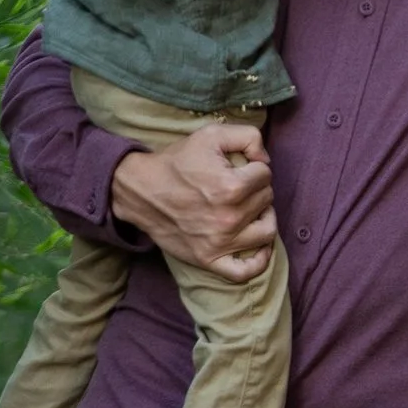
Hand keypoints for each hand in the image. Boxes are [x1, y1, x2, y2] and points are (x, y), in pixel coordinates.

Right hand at [112, 119, 276, 279]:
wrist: (141, 190)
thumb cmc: (176, 162)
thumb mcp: (210, 134)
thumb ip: (248, 136)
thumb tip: (266, 160)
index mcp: (232, 186)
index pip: (266, 175)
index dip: (254, 168)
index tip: (239, 168)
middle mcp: (229, 217)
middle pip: (267, 201)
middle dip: (256, 189)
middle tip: (239, 186)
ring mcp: (220, 242)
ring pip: (266, 232)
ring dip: (263, 218)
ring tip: (251, 209)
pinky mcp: (209, 259)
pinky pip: (245, 272)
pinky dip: (258, 261)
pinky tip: (259, 247)